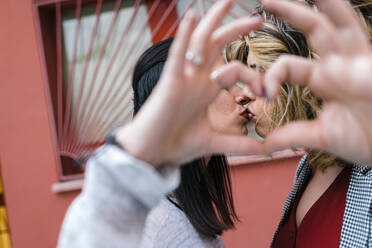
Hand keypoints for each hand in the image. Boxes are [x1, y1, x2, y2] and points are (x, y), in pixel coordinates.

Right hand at [116, 0, 264, 165]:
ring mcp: (182, 79)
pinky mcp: (169, 83)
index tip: (267, 93)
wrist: (149, 155)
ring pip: (198, 43)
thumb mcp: (214, 143)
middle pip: (216, 46)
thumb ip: (239, 145)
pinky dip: (183, 36)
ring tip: (227, 1)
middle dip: (236, 29)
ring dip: (212, 21)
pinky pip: (176, 56)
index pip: (234, 70)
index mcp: (205, 90)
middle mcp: (195, 79)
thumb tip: (266, 149)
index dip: (254, 77)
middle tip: (258, 17)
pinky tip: (191, 15)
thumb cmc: (174, 145)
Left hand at [261, 0, 371, 165]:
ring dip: (322, 0)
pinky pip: (355, 27)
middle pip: (312, 28)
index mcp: (324, 79)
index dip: (272, 76)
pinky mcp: (369, 61)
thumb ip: (293, 135)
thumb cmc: (365, 140)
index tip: (264, 94)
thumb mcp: (322, 136)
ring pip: (338, 19)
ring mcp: (357, 58)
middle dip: (290, 10)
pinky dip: (340, 11)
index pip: (288, 65)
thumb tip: (264, 145)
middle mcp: (338, 62)